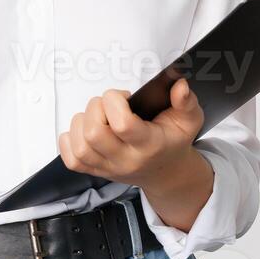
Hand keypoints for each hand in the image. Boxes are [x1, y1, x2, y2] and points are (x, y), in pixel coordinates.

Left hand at [57, 78, 205, 188]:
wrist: (166, 172)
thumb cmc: (172, 141)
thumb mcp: (188, 120)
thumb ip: (186, 102)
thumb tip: (180, 85)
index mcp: (149, 145)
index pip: (122, 125)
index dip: (114, 101)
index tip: (123, 96)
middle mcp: (126, 160)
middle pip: (94, 134)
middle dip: (96, 108)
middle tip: (109, 105)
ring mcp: (108, 168)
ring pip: (80, 146)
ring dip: (82, 122)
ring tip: (98, 116)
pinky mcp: (95, 172)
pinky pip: (72, 160)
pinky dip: (70, 141)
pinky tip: (85, 131)